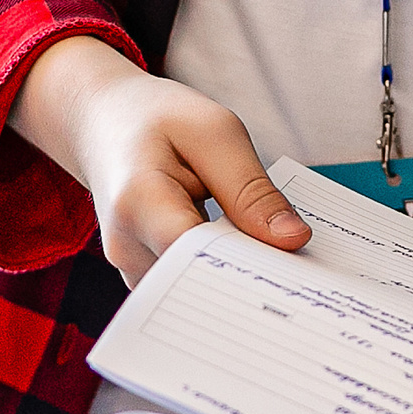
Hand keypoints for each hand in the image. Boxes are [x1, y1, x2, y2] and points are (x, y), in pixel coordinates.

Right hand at [8, 35, 309, 285]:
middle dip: (255, 284)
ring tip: (285, 269)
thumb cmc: (159, 120)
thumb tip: (296, 240)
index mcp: (139, 201)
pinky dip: (224, 277)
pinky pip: (190, 288)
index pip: (200, 256)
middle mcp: (126, 245)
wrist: (102, 123)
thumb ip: (253, 190)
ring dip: (241, 283)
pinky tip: (255, 264)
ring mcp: (131, 265)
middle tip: (310, 279)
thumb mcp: (216, 133)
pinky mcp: (144, 274)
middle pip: (200, 285)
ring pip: (197, 293)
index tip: (299, 272)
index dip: (251, 269)